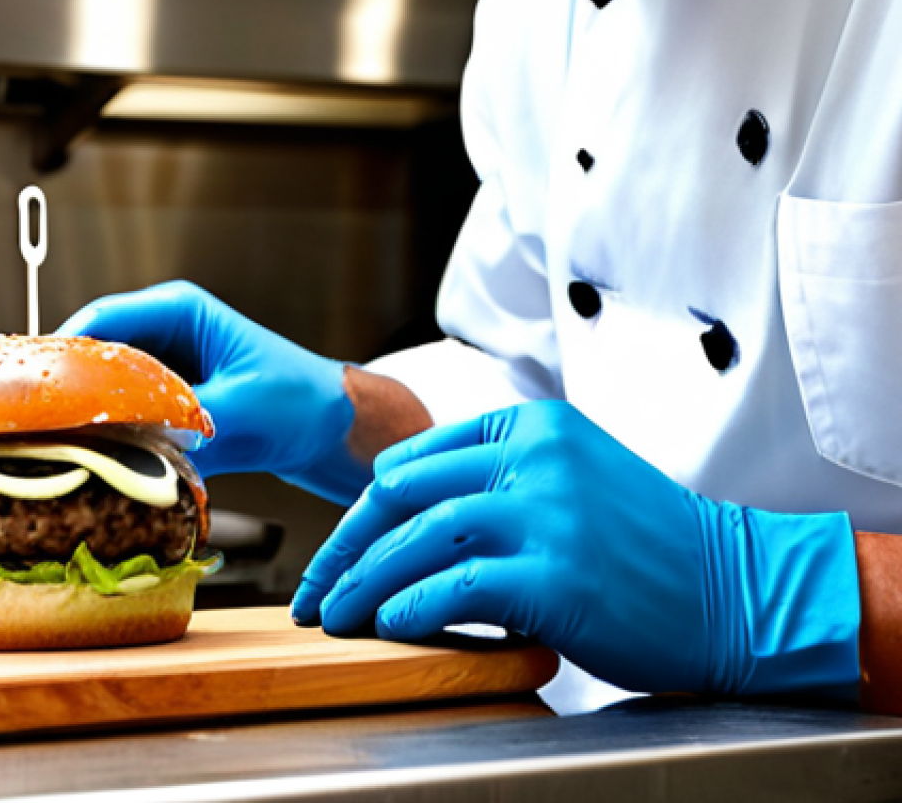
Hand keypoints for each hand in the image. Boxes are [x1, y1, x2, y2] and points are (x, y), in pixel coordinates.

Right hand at [58, 281, 366, 503]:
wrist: (337, 430)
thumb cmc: (304, 402)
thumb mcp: (242, 412)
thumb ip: (183, 427)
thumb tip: (130, 449)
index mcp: (181, 311)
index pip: (101, 321)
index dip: (63, 355)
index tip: (34, 394)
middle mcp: (168, 334)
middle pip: (94, 356)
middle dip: (69, 392)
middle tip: (41, 434)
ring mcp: (168, 370)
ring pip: (106, 390)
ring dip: (92, 419)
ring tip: (66, 453)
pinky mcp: (173, 403)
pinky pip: (126, 417)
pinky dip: (115, 439)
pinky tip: (104, 465)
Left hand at [292, 401, 859, 694]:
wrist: (732, 586)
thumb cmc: (644, 541)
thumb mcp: (569, 477)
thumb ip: (497, 477)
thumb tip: (405, 508)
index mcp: (533, 426)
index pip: (418, 458)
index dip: (366, 507)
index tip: (343, 547)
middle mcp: (535, 457)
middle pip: (407, 492)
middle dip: (348, 543)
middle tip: (319, 586)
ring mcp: (546, 510)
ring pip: (422, 537)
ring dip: (368, 581)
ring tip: (339, 615)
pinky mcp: (556, 572)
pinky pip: (456, 586)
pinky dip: (412, 606)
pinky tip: (391, 625)